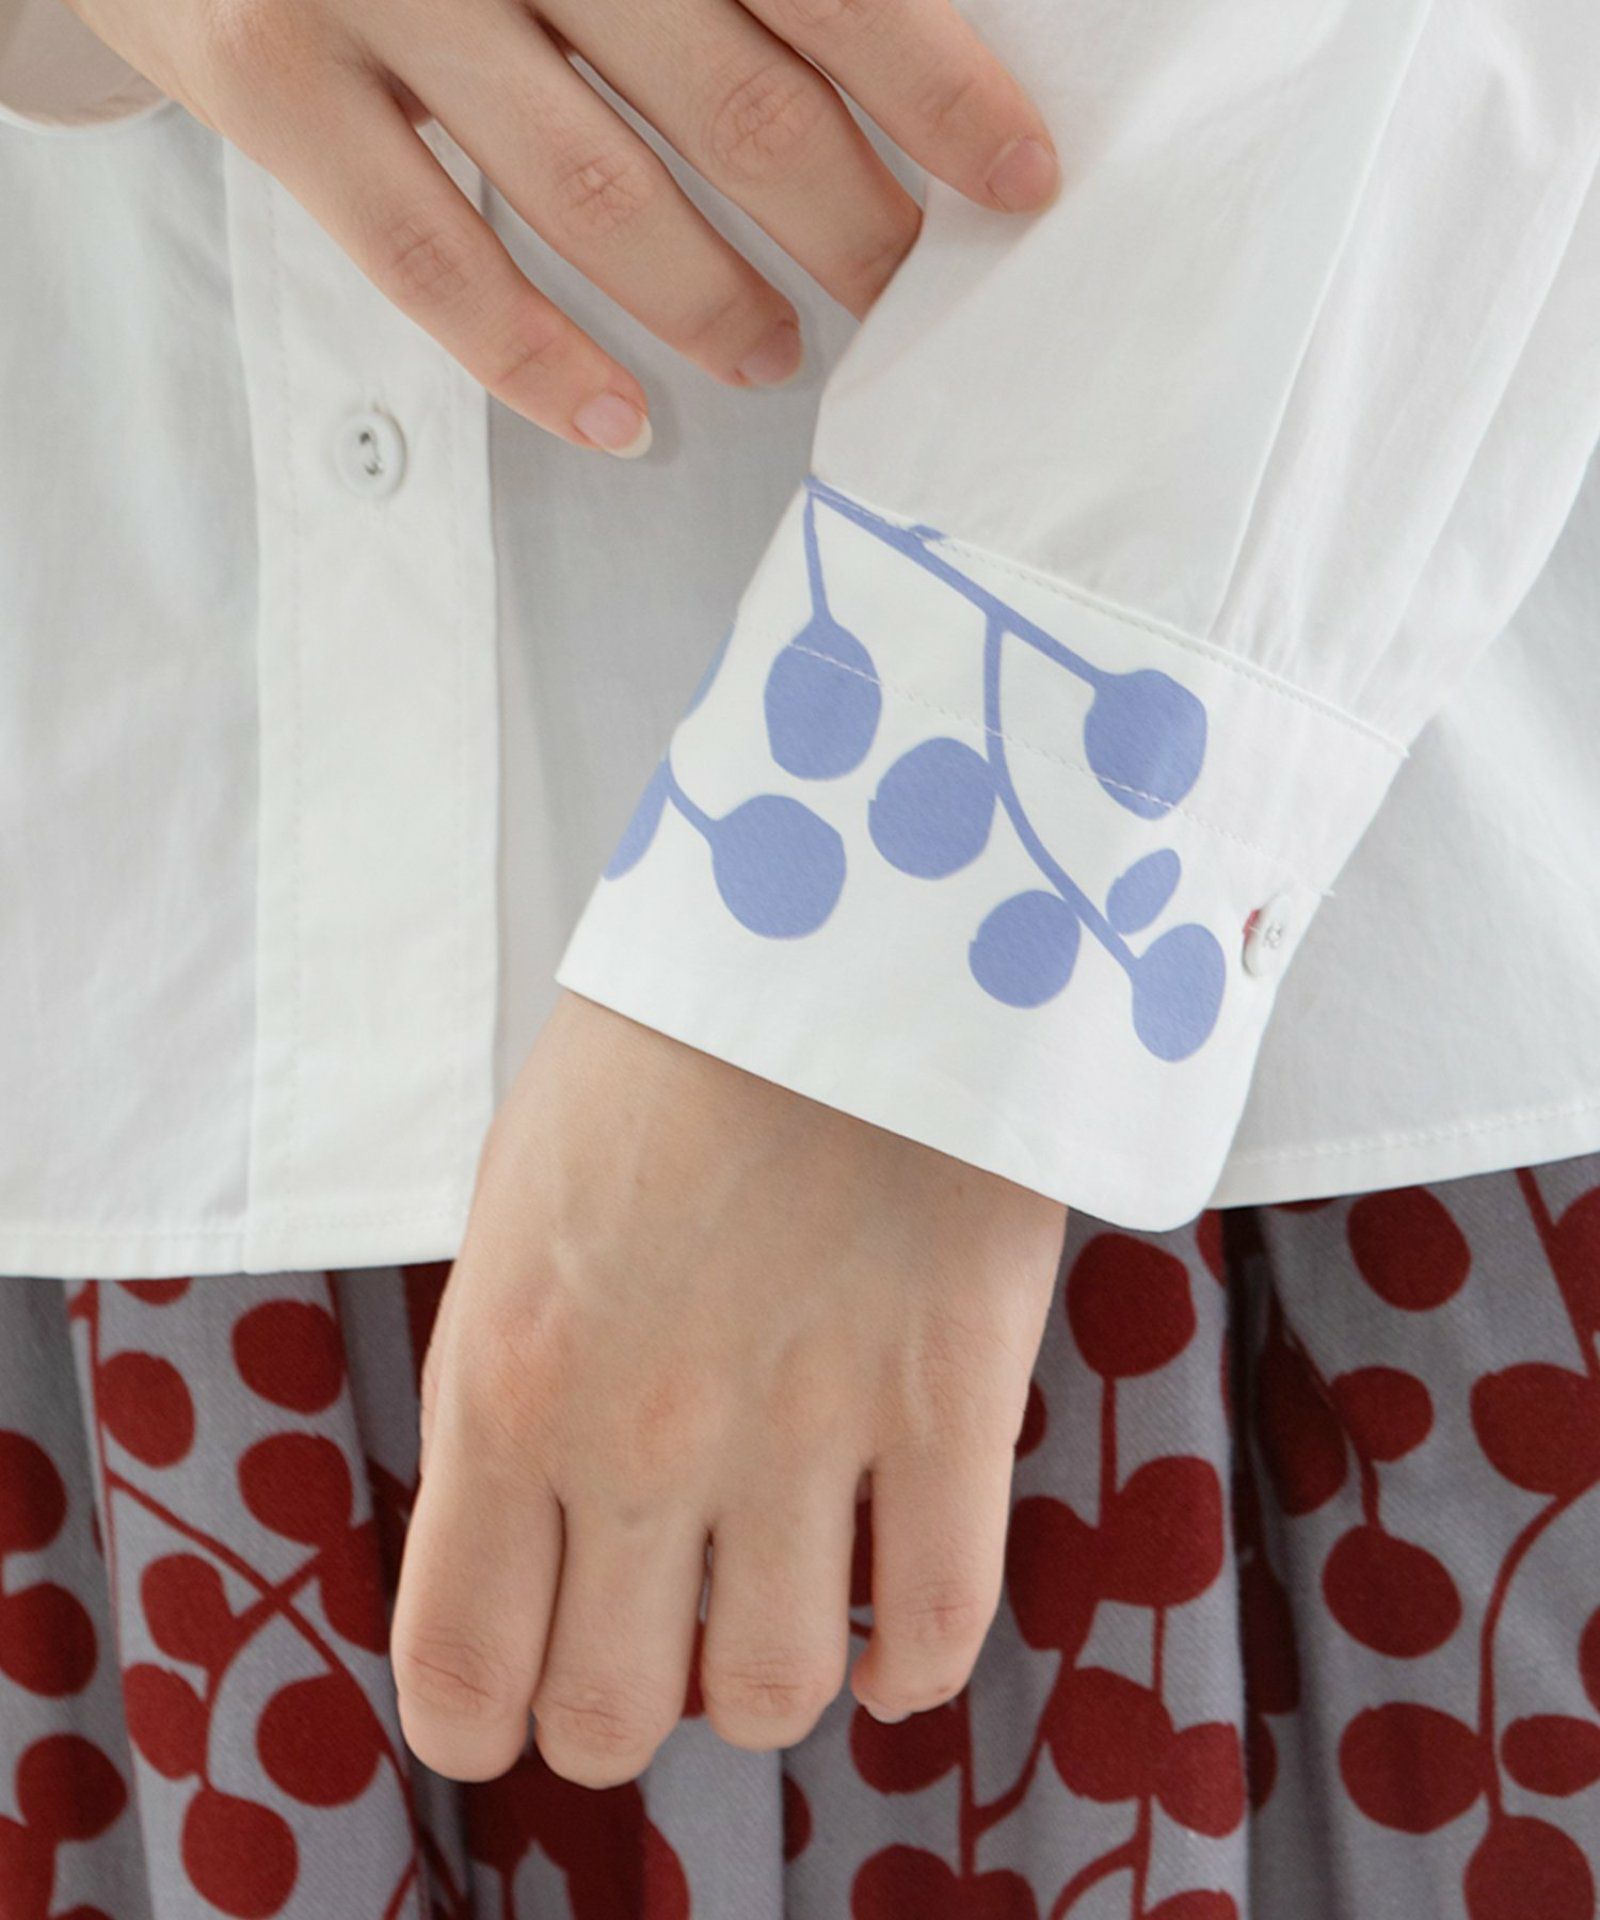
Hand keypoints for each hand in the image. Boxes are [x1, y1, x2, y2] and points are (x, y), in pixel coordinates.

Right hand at [66, 0, 1057, 452]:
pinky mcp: (268, 81)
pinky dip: (534, 359)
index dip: (934, 83)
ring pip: (592, 187)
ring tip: (774, 353)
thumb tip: (898, 51)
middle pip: (727, 92)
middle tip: (900, 290)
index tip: (1015, 180)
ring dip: (711, 297)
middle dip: (845, 218)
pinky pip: (428, 260)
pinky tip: (618, 422)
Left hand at [390, 990, 1065, 1783]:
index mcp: (507, 1382)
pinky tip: (891, 1641)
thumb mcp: (520, 1205)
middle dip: (614, 1713)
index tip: (506, 1711)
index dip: (476, 1722)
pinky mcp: (951, 1394)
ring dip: (760, 1687)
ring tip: (769, 1621)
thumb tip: (529, 1521)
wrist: (837, 914)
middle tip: (643, 1656)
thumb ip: (506, 1380)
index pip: (459, 1661)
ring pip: (773, 1693)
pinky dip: (910, 1669)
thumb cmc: (665, 1042)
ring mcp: (806, 1427)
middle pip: (613, 1712)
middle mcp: (643, 1437)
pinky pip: (937, 1621)